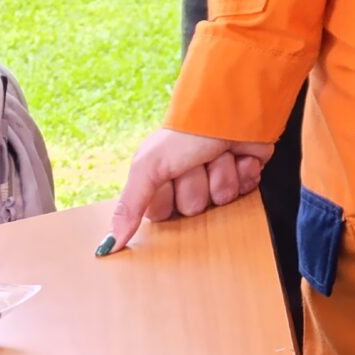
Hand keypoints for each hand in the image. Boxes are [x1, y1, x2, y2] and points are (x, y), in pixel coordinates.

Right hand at [103, 129, 272, 252]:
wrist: (232, 108)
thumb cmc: (187, 133)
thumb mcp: (148, 166)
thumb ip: (128, 206)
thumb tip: (108, 246)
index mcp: (162, 181)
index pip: (161, 214)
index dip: (167, 197)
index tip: (168, 175)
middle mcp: (189, 182)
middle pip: (192, 209)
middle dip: (196, 183)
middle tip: (196, 161)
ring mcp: (219, 178)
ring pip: (221, 199)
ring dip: (221, 174)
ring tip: (219, 153)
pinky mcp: (245, 174)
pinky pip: (245, 189)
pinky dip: (243, 171)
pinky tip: (239, 155)